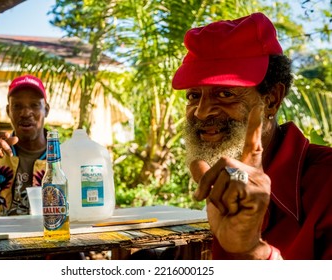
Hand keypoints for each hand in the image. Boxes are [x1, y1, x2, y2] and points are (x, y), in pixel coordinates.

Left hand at [191, 105, 270, 257]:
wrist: (234, 240)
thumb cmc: (226, 217)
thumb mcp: (211, 194)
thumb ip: (205, 177)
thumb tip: (194, 162)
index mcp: (247, 171)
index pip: (253, 144)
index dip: (254, 126)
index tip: (258, 105)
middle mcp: (257, 173)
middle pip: (223, 161)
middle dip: (207, 181)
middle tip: (203, 198)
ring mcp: (261, 183)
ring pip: (225, 175)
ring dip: (216, 196)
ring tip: (227, 209)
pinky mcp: (261, 193)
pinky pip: (231, 187)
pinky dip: (225, 202)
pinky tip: (235, 212)